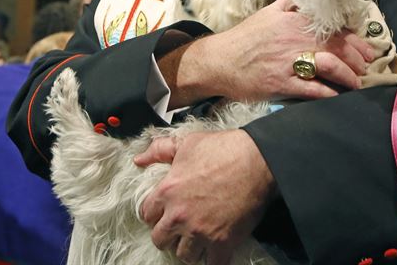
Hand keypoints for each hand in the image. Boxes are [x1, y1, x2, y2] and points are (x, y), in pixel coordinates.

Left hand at [135, 130, 275, 264]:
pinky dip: (212, 260)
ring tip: (197, 239)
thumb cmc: (222, 149)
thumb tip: (139, 159)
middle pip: (160, 240)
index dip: (155, 213)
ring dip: (189, 248)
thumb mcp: (186, 143)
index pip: (146, 214)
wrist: (256, 160)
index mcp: (167, 191)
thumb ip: (159, 150)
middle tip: (179, 228)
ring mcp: (200, 231)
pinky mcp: (222, 242)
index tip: (164, 212)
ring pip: (183, 255)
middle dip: (168, 234)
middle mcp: (179, 215)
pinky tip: (214, 252)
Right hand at [162, 0, 373, 107]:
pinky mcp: (281, 83)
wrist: (219, 61)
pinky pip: (313, 89)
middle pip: (337, 47)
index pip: (334, 28)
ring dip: (348, 76)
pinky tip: (338, 97)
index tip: (366, 49)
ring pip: (330, 66)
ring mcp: (288, 62)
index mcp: (293, 21)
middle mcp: (294, 39)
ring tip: (356, 83)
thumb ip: (290, 3)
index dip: (355, 40)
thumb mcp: (267, 13)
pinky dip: (329, 93)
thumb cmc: (244, 38)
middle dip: (357, 59)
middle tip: (366, 68)